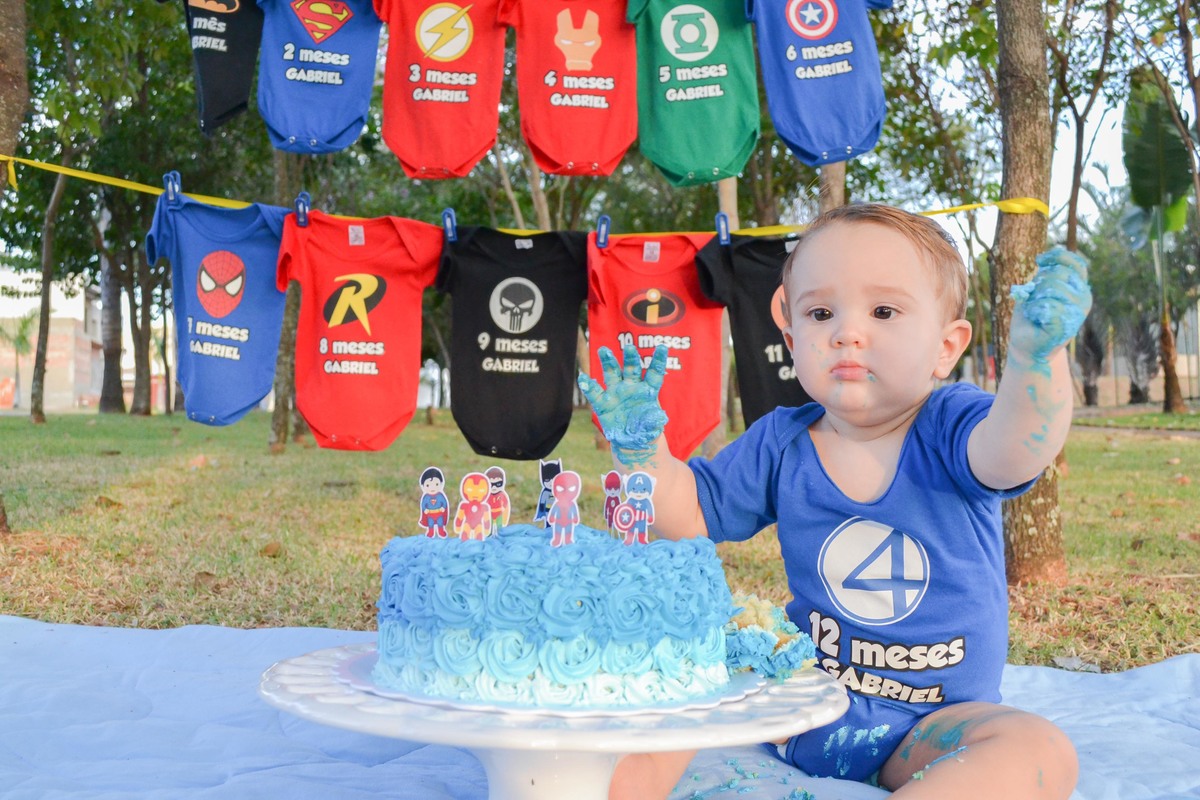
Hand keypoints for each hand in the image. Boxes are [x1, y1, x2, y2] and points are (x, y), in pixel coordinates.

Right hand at [577, 343, 668, 465]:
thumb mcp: (653, 426)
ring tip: (604, 350)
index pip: (654, 373)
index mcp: (647, 391)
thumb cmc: (646, 430)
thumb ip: (654, 420)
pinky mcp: (603, 404)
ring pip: (612, 374)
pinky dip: (588, 385)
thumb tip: (659, 417)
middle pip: (631, 369)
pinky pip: (595, 393)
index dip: (658, 361)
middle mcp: (631, 387)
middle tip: (629, 347)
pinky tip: (583, 377)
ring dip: (608, 362)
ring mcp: (616, 394)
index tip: (662, 347)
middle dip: (630, 357)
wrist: (632, 441)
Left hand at [1009, 246, 1091, 371]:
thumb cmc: (1030, 317)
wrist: (1024, 345)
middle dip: (1037, 285)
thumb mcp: (1037, 289)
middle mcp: (1084, 299)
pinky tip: (1036, 320)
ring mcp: (1077, 313)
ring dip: (1034, 298)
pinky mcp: (1067, 325)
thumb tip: (1052, 254)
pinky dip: (1034, 310)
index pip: (1076, 264)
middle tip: (1034, 302)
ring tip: (1035, 312)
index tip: (1039, 260)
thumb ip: (1047, 273)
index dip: (1058, 257)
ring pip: (1052, 288)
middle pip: (1058, 273)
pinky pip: (1047, 305)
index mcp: (1079, 288)